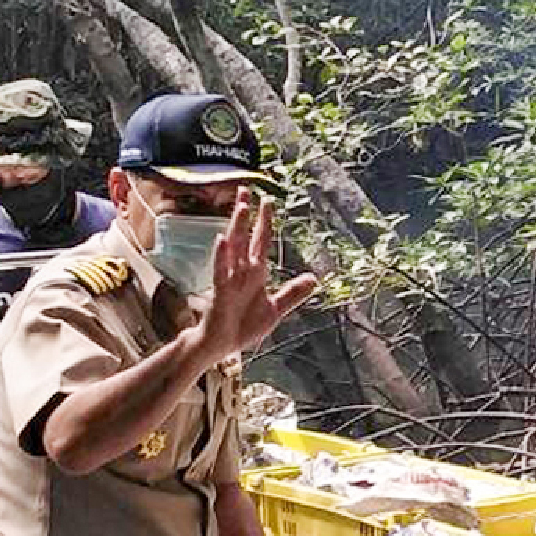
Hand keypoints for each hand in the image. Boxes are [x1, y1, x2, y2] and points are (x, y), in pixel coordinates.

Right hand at [194, 188, 318, 361]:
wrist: (222, 345)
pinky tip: (221, 241)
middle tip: (246, 190)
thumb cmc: (243, 326)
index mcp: (255, 274)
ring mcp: (229, 280)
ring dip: (237, 228)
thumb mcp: (274, 309)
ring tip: (241, 208)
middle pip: (244, 237)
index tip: (267, 200)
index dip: (265, 222)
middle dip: (246, 215)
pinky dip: (221, 257)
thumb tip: (315, 278)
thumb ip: (293, 293)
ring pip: (234, 249)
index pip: (260, 242)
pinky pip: (220, 272)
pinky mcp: (220, 293)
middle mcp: (242, 272)